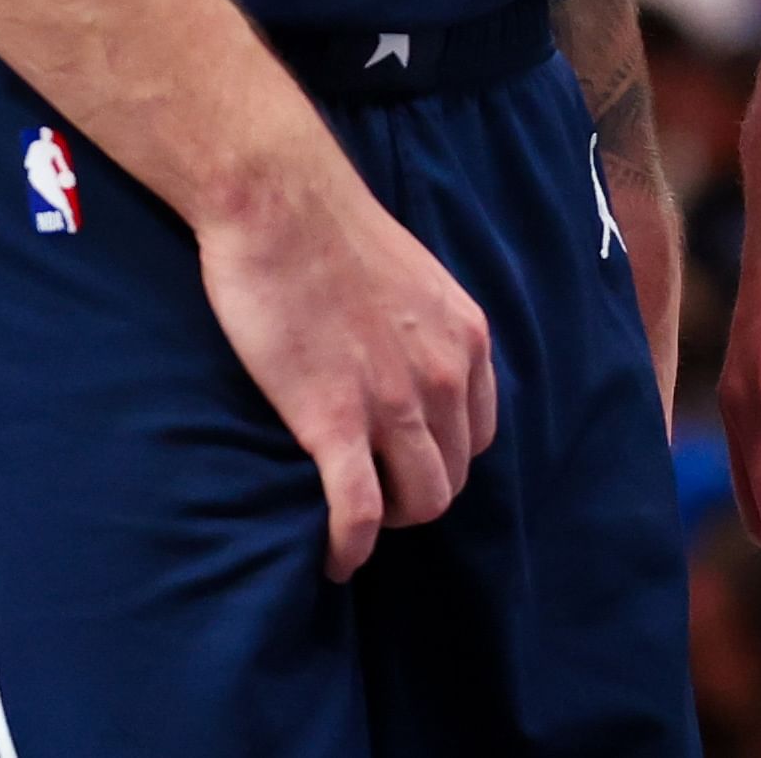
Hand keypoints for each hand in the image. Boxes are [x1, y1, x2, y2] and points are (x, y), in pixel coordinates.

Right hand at [197, 159, 498, 579]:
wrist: (281, 202)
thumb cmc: (331, 230)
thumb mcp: (413, 276)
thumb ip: (424, 328)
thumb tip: (407, 361)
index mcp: (465, 339)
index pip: (479, 434)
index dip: (442, 456)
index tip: (405, 459)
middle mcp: (444, 377)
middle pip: (452, 475)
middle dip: (415, 494)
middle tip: (371, 491)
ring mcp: (392, 404)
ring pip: (418, 504)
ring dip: (386, 522)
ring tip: (351, 520)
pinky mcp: (334, 422)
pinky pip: (357, 512)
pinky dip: (347, 548)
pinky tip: (332, 558)